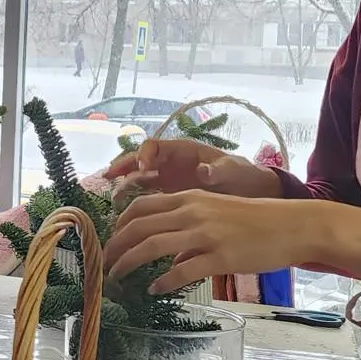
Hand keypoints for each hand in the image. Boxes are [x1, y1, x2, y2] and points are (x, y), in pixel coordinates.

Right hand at [105, 138, 281, 199]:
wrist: (251, 194)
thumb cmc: (242, 175)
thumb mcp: (234, 170)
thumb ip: (219, 170)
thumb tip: (204, 171)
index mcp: (183, 150)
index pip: (155, 146)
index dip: (144, 154)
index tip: (142, 168)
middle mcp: (169, 162)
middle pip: (139, 159)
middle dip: (123, 166)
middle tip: (109, 177)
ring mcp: (166, 178)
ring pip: (138, 177)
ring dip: (124, 184)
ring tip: (114, 199)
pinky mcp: (167, 195)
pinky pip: (145, 195)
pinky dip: (133, 200)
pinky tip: (126, 213)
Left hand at [105, 193, 360, 295]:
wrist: (293, 225)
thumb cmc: (257, 221)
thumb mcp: (216, 213)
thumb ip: (189, 227)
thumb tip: (168, 256)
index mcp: (189, 198)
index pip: (140, 207)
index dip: (118, 225)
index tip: (108, 240)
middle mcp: (192, 212)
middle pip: (138, 227)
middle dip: (114, 247)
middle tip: (103, 264)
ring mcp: (205, 234)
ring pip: (151, 247)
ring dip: (128, 264)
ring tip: (116, 278)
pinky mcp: (220, 257)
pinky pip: (181, 271)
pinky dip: (163, 282)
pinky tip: (153, 290)